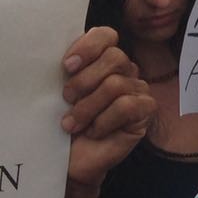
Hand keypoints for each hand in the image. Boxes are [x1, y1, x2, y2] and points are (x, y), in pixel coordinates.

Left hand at [60, 28, 154, 192]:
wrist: (68, 162)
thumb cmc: (62, 124)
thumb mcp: (57, 93)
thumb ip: (66, 70)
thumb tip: (53, 52)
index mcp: (102, 60)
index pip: (106, 35)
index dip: (88, 46)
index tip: (67, 66)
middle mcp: (124, 71)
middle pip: (115, 57)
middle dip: (85, 80)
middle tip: (67, 98)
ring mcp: (137, 90)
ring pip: (116, 84)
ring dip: (88, 107)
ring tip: (72, 124)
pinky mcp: (145, 112)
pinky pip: (127, 106)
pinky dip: (105, 120)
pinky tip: (94, 131)